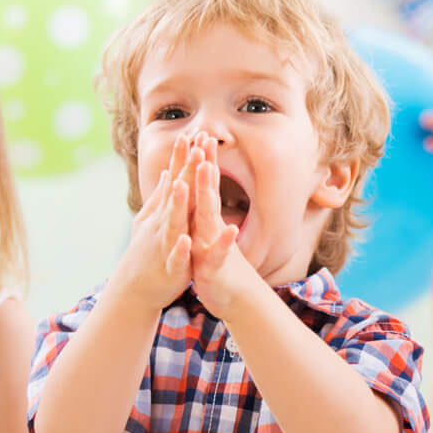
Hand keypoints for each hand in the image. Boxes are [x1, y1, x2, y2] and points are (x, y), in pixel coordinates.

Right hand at [111, 134, 195, 311]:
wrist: (134, 290)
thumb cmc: (147, 253)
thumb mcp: (151, 221)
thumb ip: (160, 198)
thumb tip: (166, 174)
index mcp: (163, 213)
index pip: (174, 179)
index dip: (182, 158)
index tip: (191, 133)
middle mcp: (162, 223)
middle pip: (176, 193)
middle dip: (185, 170)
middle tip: (194, 146)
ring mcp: (164, 244)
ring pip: (173, 222)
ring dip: (178, 204)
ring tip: (183, 186)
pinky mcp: (170, 268)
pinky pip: (176, 258)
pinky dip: (180, 249)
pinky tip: (186, 240)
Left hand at [186, 134, 263, 320]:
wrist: (235, 298)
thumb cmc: (218, 266)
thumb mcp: (207, 237)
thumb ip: (203, 214)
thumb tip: (199, 192)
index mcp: (206, 221)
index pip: (203, 186)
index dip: (200, 162)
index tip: (197, 134)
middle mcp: (212, 228)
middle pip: (208, 193)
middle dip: (205, 166)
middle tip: (204, 138)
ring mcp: (216, 245)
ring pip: (212, 217)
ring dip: (209, 193)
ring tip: (208, 169)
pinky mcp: (217, 266)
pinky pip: (222, 252)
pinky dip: (226, 241)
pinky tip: (231, 229)